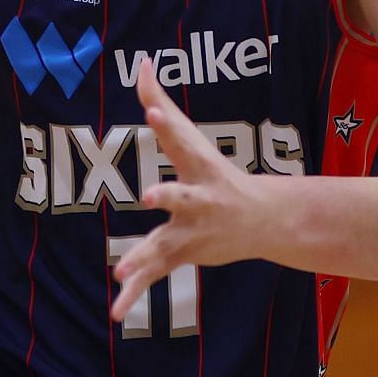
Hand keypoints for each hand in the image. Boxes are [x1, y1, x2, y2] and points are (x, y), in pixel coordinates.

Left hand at [110, 59, 274, 321]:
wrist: (264, 222)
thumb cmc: (219, 174)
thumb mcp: (193, 140)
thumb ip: (163, 105)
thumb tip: (141, 64)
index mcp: (200, 165)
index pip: (180, 137)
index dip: (166, 121)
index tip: (150, 107)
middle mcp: (198, 198)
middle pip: (181, 195)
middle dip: (168, 196)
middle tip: (151, 195)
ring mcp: (192, 231)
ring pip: (165, 246)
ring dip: (145, 259)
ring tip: (121, 271)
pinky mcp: (182, 255)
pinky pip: (154, 276)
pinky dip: (134, 294)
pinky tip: (114, 312)